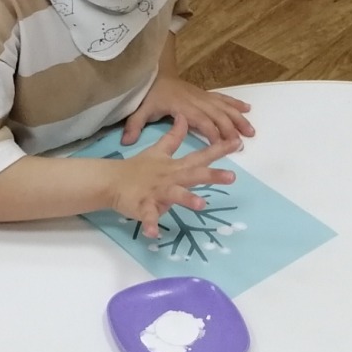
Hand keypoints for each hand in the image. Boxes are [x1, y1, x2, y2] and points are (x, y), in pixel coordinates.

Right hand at [110, 125, 240, 238]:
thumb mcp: (159, 151)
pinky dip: (150, 224)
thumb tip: (183, 117)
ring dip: (187, 199)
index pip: (201, 155)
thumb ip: (174, 137)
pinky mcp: (143, 205)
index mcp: (176, 166)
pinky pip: (147, 216)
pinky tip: (154, 233)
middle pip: (193, 174)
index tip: (238, 143)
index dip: (219, 149)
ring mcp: (157, 192)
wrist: (112, 180)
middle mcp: (170, 177)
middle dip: (212, 175)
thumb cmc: (139, 168)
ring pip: (174, 195)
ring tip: (200, 205)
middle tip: (232, 177)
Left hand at [123, 75, 254, 144]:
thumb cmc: (149, 95)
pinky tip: (248, 109)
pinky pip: (223, 98)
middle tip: (241, 143)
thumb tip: (125, 142)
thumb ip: (133, 126)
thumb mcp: (140, 110)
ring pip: (224, 107)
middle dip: (231, 128)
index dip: (211, 132)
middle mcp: (196, 101)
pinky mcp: (206, 94)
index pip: (200, 120)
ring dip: (238, 119)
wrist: (155, 74)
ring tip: (251, 131)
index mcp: (182, 107)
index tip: (221, 144)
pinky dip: (236, 104)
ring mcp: (203, 96)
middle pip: (217, 115)